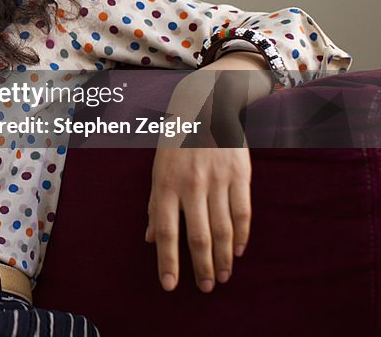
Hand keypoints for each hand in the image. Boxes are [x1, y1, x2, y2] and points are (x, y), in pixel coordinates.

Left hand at [145, 146, 250, 292]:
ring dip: (223, 258)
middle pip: (198, 236)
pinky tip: (237, 251)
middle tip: (205, 287)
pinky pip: (242, 212)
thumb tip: (150, 238)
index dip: (168, 261)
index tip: (169, 285)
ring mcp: (217, 180)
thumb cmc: (176, 141)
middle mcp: (191, 185)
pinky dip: (242, 235)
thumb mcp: (158, 169)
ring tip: (222, 276)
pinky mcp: (239, 174)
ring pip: (223, 229)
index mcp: (166, 185)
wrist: (205, 106)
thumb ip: (156, 205)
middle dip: (202, 267)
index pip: (167, 232)